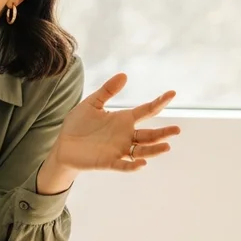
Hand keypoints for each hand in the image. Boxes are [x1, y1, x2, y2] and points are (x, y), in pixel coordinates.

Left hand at [51, 73, 179, 171]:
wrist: (63, 144)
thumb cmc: (78, 124)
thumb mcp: (92, 103)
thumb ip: (107, 91)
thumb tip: (124, 75)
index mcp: (123, 120)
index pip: (146, 111)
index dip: (159, 103)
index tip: (172, 94)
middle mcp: (125, 135)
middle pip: (149, 135)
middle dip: (163, 133)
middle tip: (177, 130)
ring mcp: (118, 150)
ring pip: (141, 151)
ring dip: (154, 150)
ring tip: (166, 146)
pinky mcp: (108, 162)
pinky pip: (123, 165)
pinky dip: (133, 165)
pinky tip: (142, 164)